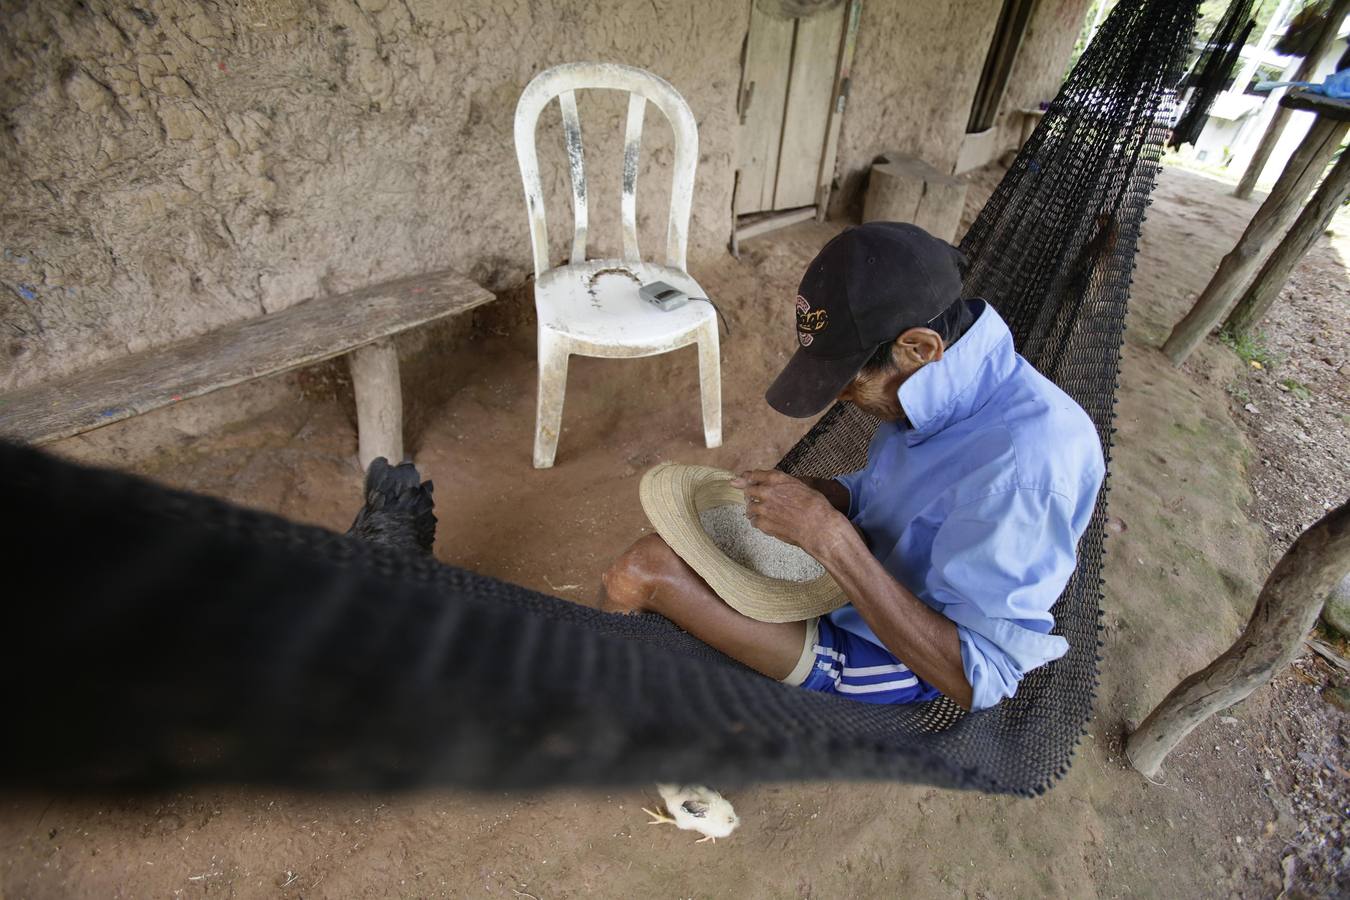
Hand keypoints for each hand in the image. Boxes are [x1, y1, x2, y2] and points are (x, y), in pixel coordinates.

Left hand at [730, 469, 846, 557]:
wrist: (817, 526)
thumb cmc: (815, 505)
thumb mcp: (800, 486)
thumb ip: (783, 483)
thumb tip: (775, 484)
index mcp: (776, 479)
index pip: (754, 475)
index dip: (748, 478)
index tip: (743, 480)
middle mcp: (766, 491)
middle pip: (749, 490)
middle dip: (751, 494)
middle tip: (756, 499)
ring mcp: (763, 508)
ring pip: (749, 507)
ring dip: (754, 509)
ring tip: (762, 513)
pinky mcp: (763, 523)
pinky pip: (754, 521)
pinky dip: (758, 522)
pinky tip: (766, 523)